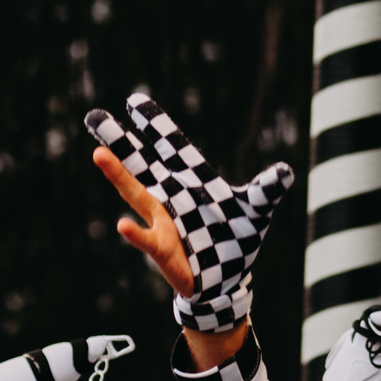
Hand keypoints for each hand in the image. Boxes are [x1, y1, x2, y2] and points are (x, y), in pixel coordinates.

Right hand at [85, 92, 292, 334]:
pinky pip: (147, 239)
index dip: (156, 125)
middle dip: (120, 141)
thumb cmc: (235, 240)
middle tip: (94, 115)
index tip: (134, 100)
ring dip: (118, 175)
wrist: (224, 280)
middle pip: (142, 163)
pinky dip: (136, 234)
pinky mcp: (162, 249)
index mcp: (191, 181)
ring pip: (135, 193)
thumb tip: (287, 171)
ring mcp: (162, 221)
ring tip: (98, 153)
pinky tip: (123, 225)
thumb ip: (267, 190)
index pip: (172, 146)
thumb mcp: (255, 211)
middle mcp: (170, 196)